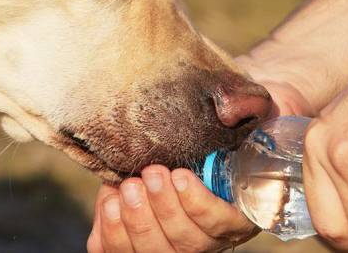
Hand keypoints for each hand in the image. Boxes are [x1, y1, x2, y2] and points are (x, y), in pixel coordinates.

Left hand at [86, 74, 314, 252]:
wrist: (175, 149)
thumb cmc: (209, 135)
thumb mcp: (232, 122)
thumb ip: (237, 116)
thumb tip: (231, 109)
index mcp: (234, 214)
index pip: (221, 223)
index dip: (199, 205)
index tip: (180, 175)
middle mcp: (205, 239)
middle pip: (186, 243)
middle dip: (164, 208)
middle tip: (152, 174)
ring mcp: (171, 246)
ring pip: (153, 251)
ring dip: (137, 220)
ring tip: (128, 187)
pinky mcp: (136, 247)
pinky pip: (119, 252)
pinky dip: (111, 231)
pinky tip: (110, 203)